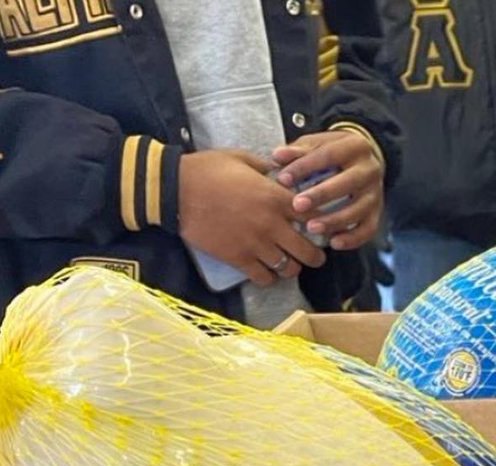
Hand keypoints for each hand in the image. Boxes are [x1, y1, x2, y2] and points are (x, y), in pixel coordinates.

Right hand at [178, 150, 325, 287]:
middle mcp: (272, 224)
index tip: (319, 226)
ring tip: (289, 263)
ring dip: (292, 267)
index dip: (320, 223)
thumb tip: (279, 170)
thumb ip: (265, 167)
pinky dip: (269, 277)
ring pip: (289, 268)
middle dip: (315, 255)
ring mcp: (256, 244)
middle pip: (308, 251)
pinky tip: (267, 271)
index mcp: (276, 197)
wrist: (176, 190)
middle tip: (314, 255)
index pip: (313, 216)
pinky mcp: (238, 259)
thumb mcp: (241, 158)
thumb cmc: (207, 169)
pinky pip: (264, 278)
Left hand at [272, 130, 384, 251]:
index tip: (283, 179)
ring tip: (312, 228)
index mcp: (355, 146)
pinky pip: (368, 229)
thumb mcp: (318, 144)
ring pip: (358, 209)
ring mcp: (375, 193)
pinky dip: (352, 238)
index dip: (305, 167)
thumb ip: (299, 150)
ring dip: (334, 221)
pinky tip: (334, 243)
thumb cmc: (334, 153)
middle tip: (298, 205)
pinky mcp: (377, 213)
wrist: (365, 161)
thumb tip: (278, 156)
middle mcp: (370, 169)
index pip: (329, 155)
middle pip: (347, 183)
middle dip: (321, 195)